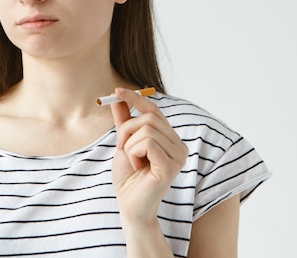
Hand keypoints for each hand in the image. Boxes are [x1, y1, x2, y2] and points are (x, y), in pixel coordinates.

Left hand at [110, 88, 188, 222]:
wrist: (129, 205)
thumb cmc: (128, 177)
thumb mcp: (124, 143)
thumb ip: (124, 120)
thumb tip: (117, 95)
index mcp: (171, 139)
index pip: (155, 111)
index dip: (136, 98)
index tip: (117, 90)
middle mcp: (179, 146)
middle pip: (149, 118)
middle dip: (128, 131)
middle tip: (125, 150)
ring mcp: (178, 156)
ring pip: (146, 130)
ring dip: (130, 145)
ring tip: (133, 162)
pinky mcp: (171, 167)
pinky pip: (147, 143)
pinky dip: (133, 153)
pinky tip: (137, 167)